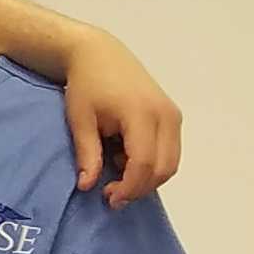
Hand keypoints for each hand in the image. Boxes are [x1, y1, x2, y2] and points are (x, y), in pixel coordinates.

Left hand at [60, 38, 182, 207]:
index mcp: (141, 113)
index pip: (144, 164)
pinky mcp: (173, 116)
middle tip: (111, 194)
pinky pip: (170, 152)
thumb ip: (87, 154)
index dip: (129, 188)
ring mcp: (173, 114)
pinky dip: (152, 164)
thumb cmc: (86, 85)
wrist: (99, 54)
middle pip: (163, 168)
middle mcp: (165, 114)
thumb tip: (88, 186)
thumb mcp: (80, 120)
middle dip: (139, 188)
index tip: (108, 199)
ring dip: (147, 178)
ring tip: (117, 173)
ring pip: (171, 163)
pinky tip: (126, 157)